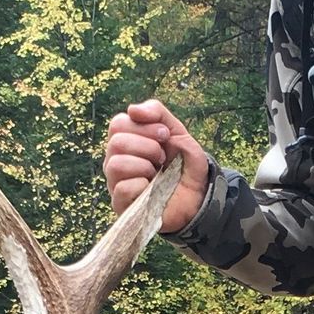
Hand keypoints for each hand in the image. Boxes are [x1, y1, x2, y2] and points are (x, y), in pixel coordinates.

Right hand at [103, 98, 209, 233]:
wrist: (197, 201)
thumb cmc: (186, 169)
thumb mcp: (181, 135)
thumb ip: (160, 115)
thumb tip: (133, 110)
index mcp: (128, 141)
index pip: (119, 122)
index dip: (144, 125)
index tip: (165, 135)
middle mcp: (117, 159)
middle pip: (116, 141)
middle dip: (147, 146)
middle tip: (163, 157)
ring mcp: (116, 182)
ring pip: (116, 164)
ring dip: (144, 166)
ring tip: (157, 174)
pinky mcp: (120, 203)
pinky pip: (122, 188)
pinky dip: (142, 186)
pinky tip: (150, 189)